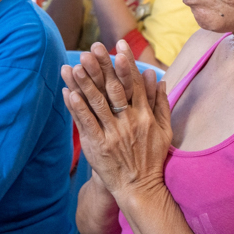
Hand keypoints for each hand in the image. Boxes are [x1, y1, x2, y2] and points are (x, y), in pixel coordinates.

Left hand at [61, 41, 172, 203]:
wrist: (140, 188)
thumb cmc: (152, 157)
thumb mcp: (164, 129)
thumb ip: (161, 102)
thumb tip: (157, 78)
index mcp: (145, 115)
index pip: (134, 83)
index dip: (126, 63)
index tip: (119, 45)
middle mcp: (129, 122)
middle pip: (114, 89)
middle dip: (103, 66)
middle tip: (93, 48)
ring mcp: (113, 134)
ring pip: (97, 103)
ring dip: (85, 82)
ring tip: (76, 64)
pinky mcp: (98, 146)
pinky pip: (86, 123)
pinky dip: (77, 107)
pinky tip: (69, 92)